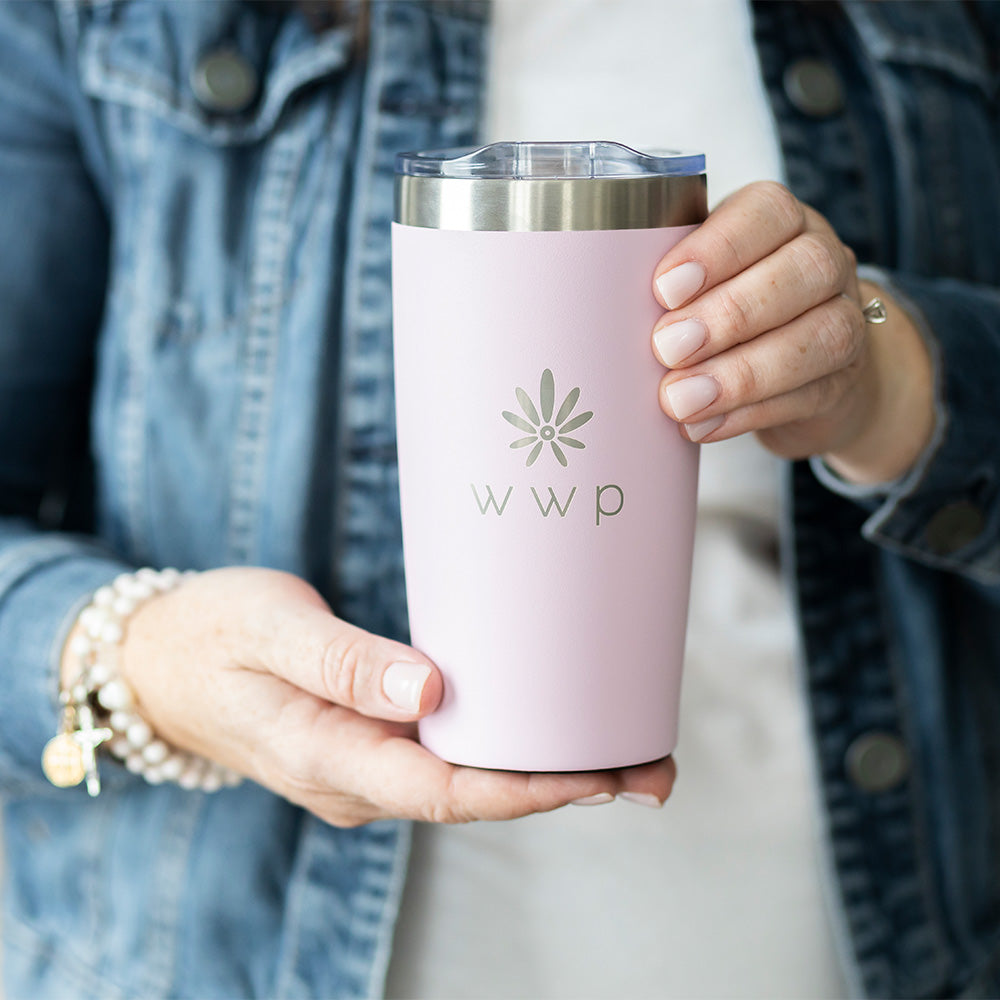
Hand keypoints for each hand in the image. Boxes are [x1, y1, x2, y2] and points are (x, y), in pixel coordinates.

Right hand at [62, 568, 674, 825]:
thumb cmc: (208, 634)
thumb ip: (341, 660)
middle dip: (565, 788)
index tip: (601, 775)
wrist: (157, 662)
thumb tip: (429, 689)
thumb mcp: (266, 629)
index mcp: (328, 758)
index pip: (446, 789)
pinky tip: (549, 729)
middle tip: (651, 768)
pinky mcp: (371, 742)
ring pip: (470, 782)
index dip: (529, 788)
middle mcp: (356, 779)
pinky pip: (450, 757)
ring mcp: (364, 767)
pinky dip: (508, 749)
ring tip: (626, 752)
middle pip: (475, 797)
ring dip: (548, 773)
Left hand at [650, 181, 934, 483]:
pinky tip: (705, 426)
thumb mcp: (699, 285)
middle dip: (730, 313)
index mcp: (783, 223)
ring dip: (742, 373)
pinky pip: (809, 396)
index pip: (768, 212)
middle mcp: (826, 262)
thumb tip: (605, 321)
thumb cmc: (728, 312)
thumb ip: (670, 290)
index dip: (719, 249)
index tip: (664, 289)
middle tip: (666, 349)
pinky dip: (750, 414)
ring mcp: (845, 321)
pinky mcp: (841, 383)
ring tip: (681, 400)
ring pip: (822, 336)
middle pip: (806, 271)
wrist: (802, 373)